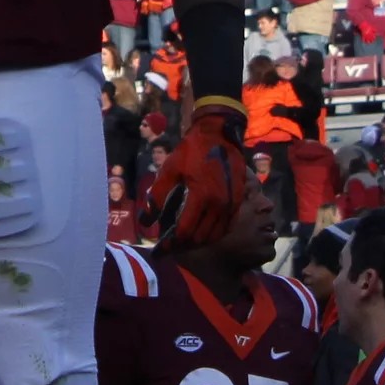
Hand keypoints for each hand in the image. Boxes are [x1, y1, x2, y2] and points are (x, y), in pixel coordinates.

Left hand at [149, 97, 249, 246]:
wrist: (220, 135)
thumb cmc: (192, 150)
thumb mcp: (170, 169)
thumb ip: (157, 196)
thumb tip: (146, 220)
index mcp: (202, 196)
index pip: (186, 231)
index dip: (171, 244)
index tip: (159, 250)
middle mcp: (220, 204)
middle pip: (200, 238)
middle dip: (183, 246)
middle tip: (169, 247)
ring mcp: (231, 204)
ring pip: (215, 236)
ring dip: (198, 242)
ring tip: (183, 242)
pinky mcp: (238, 202)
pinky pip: (226, 227)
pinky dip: (213, 234)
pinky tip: (201, 233)